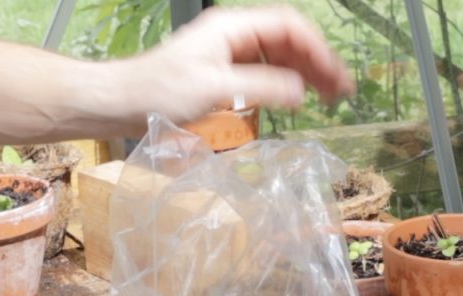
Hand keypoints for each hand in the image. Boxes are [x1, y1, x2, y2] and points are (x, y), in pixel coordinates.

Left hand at [124, 5, 354, 124]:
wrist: (120, 102)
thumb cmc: (159, 92)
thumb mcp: (215, 89)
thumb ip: (263, 86)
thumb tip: (302, 91)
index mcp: (232, 27)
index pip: (288, 26)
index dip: (317, 49)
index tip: (335, 76)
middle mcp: (234, 34)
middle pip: (288, 40)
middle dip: (317, 62)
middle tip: (342, 92)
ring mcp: (229, 52)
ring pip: (279, 56)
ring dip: (306, 74)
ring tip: (329, 98)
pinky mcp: (223, 72)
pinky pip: (265, 71)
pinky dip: (285, 83)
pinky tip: (298, 99)